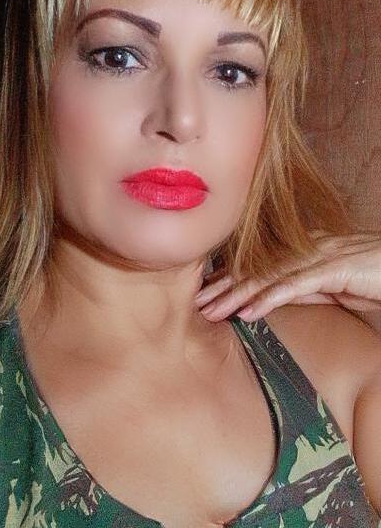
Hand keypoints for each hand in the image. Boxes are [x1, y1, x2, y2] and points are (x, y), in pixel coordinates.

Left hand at [195, 231, 380, 321]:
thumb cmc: (374, 276)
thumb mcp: (330, 286)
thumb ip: (301, 289)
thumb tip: (271, 299)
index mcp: (303, 250)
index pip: (259, 265)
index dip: (230, 279)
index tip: (207, 294)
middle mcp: (305, 249)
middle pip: (256, 269)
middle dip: (224, 287)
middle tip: (198, 304)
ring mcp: (317, 256)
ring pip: (268, 276)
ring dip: (237, 295)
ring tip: (213, 311)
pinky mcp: (333, 268)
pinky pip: (293, 286)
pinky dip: (268, 299)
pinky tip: (247, 313)